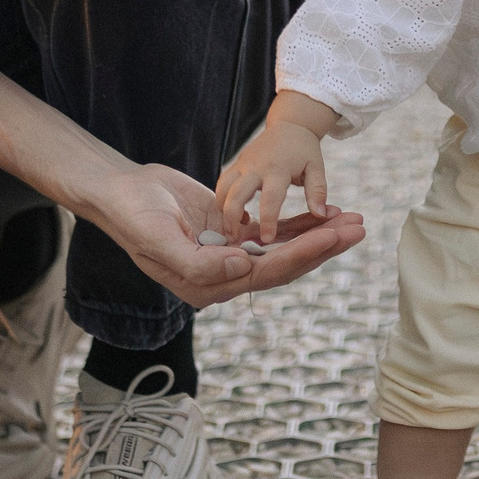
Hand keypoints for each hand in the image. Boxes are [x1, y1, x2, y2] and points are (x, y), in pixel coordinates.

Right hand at [86, 161, 364, 308]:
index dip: (302, 255)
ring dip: (318, 235)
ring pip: (284, 247)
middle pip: (285, 263)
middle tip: (358, 228)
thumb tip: (242, 270)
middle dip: (323, 246)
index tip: (332, 237)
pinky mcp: (232, 232)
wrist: (120, 192)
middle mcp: (224, 275)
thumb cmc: (134, 217)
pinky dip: (300, 223)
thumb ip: (201, 264)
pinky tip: (325, 215)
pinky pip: (274, 231)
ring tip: (353, 221)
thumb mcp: (160, 241)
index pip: (267, 273)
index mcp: (209, 286)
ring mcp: (230, 254)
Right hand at [217, 118, 333, 243]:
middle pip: (235, 194)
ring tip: (233, 229)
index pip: (271, 199)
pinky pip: (222, 184)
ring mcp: (242, 165)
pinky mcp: (235, 165)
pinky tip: (234, 214)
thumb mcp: (316, 168)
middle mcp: (255, 167)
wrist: (289, 125)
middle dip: (231, 218)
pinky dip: (222, 200)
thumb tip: (321, 215)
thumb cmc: (305, 151)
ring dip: (223, 210)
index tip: (267, 240)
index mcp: (278, 169)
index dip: (267, 220)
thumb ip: (318, 192)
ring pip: (223, 189)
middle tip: (233, 240)